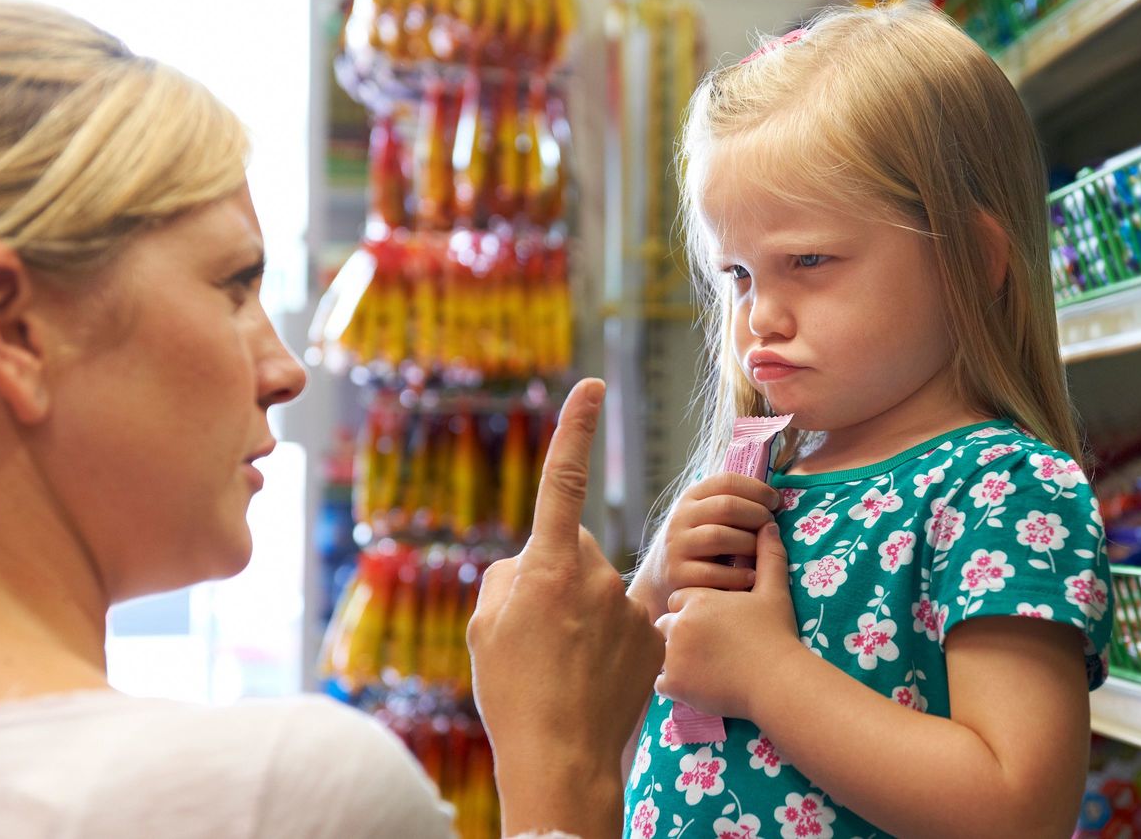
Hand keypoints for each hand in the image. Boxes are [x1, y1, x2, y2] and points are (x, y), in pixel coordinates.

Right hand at [467, 379, 664, 838]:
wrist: (562, 756)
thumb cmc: (513, 691)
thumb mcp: (486, 627)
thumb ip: (508, 577)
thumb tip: (530, 563)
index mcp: (548, 565)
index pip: (564, 480)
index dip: (576, 429)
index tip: (592, 385)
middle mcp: (596, 575)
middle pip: (573, 551)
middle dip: (557, 575)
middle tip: (537, 631)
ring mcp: (630, 605)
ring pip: (599, 591)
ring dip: (583, 614)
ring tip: (565, 665)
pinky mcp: (654, 634)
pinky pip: (626, 621)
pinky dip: (610, 641)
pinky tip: (594, 676)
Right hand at [637, 473, 779, 620]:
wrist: (661, 577)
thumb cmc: (700, 543)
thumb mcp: (707, 516)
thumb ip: (732, 503)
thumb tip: (777, 498)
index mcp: (691, 497)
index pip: (727, 481)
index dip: (757, 489)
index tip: (776, 502)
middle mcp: (681, 517)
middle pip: (726, 506)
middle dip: (757, 515)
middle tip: (771, 527)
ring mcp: (677, 545)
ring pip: (719, 536)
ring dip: (749, 543)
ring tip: (762, 551)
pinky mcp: (677, 574)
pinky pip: (713, 573)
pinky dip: (738, 575)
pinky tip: (752, 576)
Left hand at [654, 521, 802, 720]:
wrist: (776, 679)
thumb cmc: (776, 634)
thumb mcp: (774, 591)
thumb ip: (768, 556)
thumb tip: (768, 525)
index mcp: (697, 599)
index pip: (680, 599)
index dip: (695, 609)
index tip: (713, 621)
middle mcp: (679, 623)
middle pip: (666, 624)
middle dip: (681, 633)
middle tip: (707, 646)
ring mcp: (672, 655)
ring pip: (660, 652)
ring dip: (674, 657)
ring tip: (701, 665)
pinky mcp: (673, 683)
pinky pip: (660, 682)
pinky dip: (674, 684)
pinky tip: (696, 683)